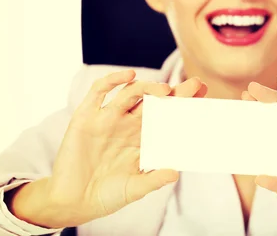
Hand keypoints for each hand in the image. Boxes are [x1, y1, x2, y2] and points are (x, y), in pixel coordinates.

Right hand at [10, 71, 206, 227]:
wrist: (72, 201)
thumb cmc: (106, 195)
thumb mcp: (134, 188)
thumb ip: (154, 179)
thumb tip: (176, 172)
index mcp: (142, 139)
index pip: (167, 117)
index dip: (185, 107)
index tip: (204, 99)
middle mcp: (127, 125)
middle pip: (155, 101)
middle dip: (176, 92)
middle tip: (196, 84)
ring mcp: (107, 118)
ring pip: (131, 92)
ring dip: (149, 87)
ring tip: (165, 90)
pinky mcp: (86, 116)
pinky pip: (99, 92)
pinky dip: (113, 80)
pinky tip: (129, 76)